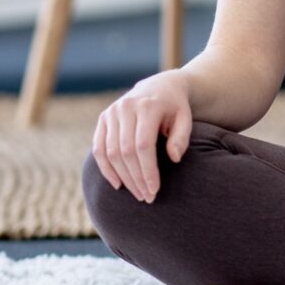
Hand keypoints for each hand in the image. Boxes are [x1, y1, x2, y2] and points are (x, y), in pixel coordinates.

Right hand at [92, 70, 193, 202]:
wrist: (160, 87)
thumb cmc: (175, 108)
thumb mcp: (185, 119)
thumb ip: (182, 138)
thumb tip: (174, 158)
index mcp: (147, 106)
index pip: (143, 146)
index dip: (147, 171)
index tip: (154, 190)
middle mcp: (125, 107)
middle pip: (125, 151)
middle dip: (136, 178)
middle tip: (147, 197)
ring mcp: (112, 112)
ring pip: (111, 152)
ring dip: (122, 177)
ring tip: (136, 193)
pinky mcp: (103, 118)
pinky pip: (99, 148)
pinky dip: (105, 168)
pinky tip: (117, 184)